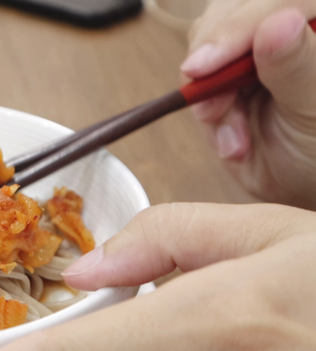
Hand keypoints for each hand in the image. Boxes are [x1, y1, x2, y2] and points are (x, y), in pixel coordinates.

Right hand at [182, 3, 315, 209]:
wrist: (304, 181)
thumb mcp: (314, 110)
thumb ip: (297, 65)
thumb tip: (277, 23)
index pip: (276, 3)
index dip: (235, 30)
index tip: (203, 67)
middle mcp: (290, 22)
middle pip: (233, 12)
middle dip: (215, 64)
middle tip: (213, 111)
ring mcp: (258, 42)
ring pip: (207, 41)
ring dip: (208, 95)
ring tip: (234, 138)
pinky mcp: (231, 64)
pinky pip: (199, 73)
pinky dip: (206, 110)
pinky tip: (231, 137)